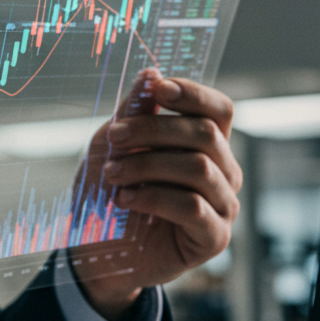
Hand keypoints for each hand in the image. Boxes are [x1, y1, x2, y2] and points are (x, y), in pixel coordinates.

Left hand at [68, 68, 241, 320]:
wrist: (95, 247)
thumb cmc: (108, 189)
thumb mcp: (112, 145)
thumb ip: (133, 112)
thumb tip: (151, 73)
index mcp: (205, 144)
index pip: (218, 109)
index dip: (192, 94)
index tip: (156, 88)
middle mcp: (224, 171)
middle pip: (205, 134)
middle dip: (153, 129)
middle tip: (114, 138)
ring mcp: (224, 205)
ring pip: (198, 169)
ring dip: (147, 166)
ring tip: (112, 175)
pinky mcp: (213, 237)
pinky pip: (193, 207)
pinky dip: (154, 198)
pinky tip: (125, 199)